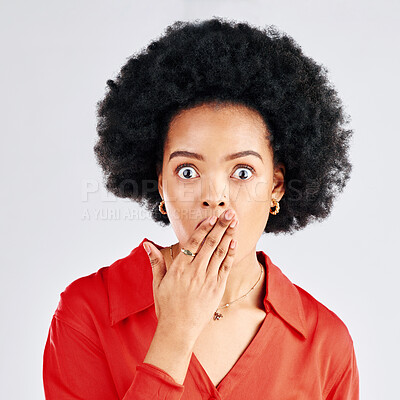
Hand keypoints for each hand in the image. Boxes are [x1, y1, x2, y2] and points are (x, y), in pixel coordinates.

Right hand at [143, 209, 238, 344]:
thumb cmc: (166, 306)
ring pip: (220, 252)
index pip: (194, 243)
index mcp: (179, 268)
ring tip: (235, 221)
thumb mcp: (158, 283)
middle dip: (220, 226)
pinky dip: (230, 253)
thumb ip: (156, 261)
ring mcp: (207, 280)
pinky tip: (234, 241)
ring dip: (228, 235)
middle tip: (229, 212)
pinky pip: (226, 267)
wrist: (178, 330)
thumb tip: (147, 244)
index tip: (211, 217)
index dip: (203, 228)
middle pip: (210, 243)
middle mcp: (194, 271)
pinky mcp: (217, 288)